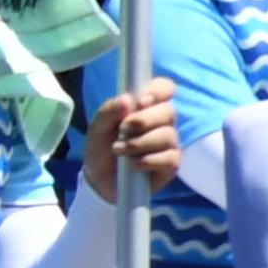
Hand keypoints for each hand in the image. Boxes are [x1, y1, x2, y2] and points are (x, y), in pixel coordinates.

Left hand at [83, 77, 180, 205]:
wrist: (99, 179)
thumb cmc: (101, 148)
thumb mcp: (97, 129)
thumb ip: (108, 111)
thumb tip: (127, 99)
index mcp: (145, 107)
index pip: (164, 88)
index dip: (158, 91)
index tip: (141, 102)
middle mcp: (161, 122)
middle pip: (168, 111)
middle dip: (143, 121)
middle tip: (122, 131)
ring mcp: (169, 143)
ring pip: (168, 135)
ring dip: (139, 143)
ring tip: (119, 150)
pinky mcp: (171, 164)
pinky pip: (170, 158)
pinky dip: (148, 160)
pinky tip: (133, 165)